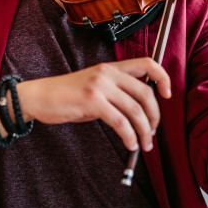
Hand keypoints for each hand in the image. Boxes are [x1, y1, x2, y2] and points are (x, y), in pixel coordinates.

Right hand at [17, 57, 171, 152]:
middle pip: (146, 93)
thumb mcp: (95, 87)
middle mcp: (108, 73)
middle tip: (153, 132)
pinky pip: (120, 122)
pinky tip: (129, 144)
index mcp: (111, 67)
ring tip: (144, 144)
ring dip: (144, 131)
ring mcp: (100, 86)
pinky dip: (129, 136)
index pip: (147, 64)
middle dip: (154, 116)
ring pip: (135, 110)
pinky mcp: (92, 101)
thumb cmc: (67, 96)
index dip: (163, 78)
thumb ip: (117, 92)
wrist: (39, 97)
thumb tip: (140, 110)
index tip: (168, 94)